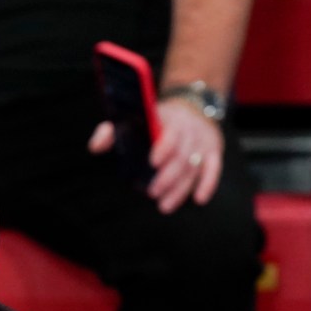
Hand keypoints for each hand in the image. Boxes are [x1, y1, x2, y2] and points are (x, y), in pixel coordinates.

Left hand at [88, 99, 223, 213]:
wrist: (190, 104)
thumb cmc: (153, 120)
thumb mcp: (133, 119)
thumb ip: (111, 132)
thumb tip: (95, 146)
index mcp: (168, 119)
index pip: (170, 133)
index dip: (164, 147)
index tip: (152, 163)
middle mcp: (189, 129)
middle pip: (182, 155)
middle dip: (168, 177)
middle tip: (152, 193)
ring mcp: (203, 140)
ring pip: (195, 166)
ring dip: (181, 188)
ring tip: (164, 206)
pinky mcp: (214, 150)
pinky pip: (215, 167)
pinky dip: (208, 184)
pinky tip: (198, 199)